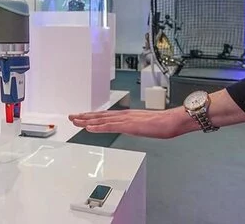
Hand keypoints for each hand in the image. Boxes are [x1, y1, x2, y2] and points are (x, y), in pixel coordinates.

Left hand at [68, 109, 183, 138]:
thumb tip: (132, 128)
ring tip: (75, 121)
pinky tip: (89, 128)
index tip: (81, 117)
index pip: (105, 116)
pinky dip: (98, 127)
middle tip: (72, 117)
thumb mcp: (145, 125)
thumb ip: (136, 126)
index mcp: (127, 116)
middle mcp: (124, 115)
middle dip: (84, 116)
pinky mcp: (129, 126)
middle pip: (100, 116)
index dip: (92, 116)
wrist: (173, 121)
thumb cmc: (163, 123)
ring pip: (102, 120)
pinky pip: (110, 127)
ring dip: (87, 120)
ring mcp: (125, 120)